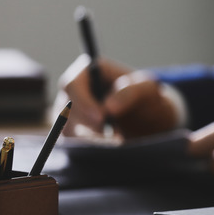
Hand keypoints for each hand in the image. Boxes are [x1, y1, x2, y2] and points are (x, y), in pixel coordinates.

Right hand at [57, 55, 180, 138]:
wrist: (145, 117)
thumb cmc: (145, 96)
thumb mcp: (147, 89)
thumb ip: (131, 92)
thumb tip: (109, 108)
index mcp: (87, 70)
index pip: (72, 85)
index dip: (83, 102)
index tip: (102, 118)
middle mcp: (72, 89)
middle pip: (66, 109)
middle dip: (90, 124)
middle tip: (114, 135)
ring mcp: (67, 110)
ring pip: (67, 128)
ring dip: (93, 137)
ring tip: (118, 137)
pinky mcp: (69, 129)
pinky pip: (72, 142)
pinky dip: (91, 144)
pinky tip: (110, 142)